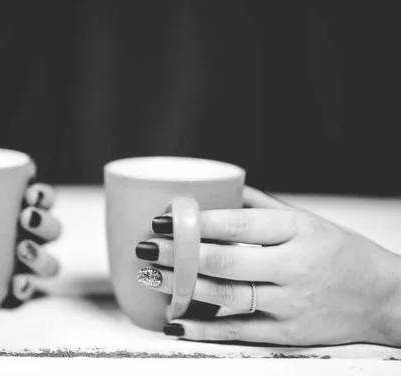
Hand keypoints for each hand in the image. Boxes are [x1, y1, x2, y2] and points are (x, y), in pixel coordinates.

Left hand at [4, 183, 60, 304]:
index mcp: (6, 211)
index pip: (38, 199)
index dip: (44, 196)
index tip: (29, 194)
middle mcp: (17, 238)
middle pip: (50, 231)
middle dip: (46, 224)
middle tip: (26, 218)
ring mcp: (13, 268)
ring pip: (48, 264)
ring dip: (43, 257)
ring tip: (23, 250)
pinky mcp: (3, 296)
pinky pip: (26, 297)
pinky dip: (27, 290)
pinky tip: (16, 285)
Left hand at [137, 186, 400, 345]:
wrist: (382, 297)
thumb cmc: (338, 251)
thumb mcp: (306, 220)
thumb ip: (261, 206)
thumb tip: (216, 190)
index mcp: (297, 231)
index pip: (238, 224)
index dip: (196, 222)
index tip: (162, 217)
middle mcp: (293, 266)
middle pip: (225, 261)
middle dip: (178, 254)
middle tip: (146, 247)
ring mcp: (290, 303)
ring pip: (227, 296)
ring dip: (182, 288)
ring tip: (150, 277)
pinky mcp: (287, 333)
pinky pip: (238, 331)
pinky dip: (203, 328)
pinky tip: (174, 322)